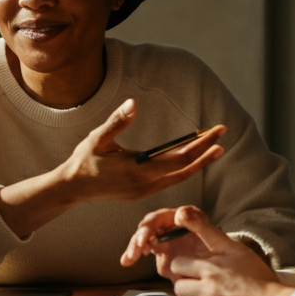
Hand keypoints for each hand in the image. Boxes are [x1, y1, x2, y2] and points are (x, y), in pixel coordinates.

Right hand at [0, 100, 224, 238]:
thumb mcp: (98, 138)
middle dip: (205, 151)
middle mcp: (146, 185)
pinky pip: (170, 181)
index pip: (179, 157)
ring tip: (215, 149)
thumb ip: (117, 121)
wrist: (72, 187)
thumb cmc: (84, 160)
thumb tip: (133, 103)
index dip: (200, 144)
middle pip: (184, 168)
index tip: (216, 131)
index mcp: (138, 171)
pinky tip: (191, 160)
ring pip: (179, 177)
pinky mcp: (141, 193)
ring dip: (198, 162)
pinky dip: (184, 169)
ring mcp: (144, 191)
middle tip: (222, 134)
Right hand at [120, 206, 217, 273]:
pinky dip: (133, 255)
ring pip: (142, 239)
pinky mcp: (160, 252)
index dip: (151, 225)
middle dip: (139, 238)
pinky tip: (127, 261)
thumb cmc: (217, 243)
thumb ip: (197, 221)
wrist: (220, 261)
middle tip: (137, 248)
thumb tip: (180, 213)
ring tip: (129, 258)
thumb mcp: (211, 230)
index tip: (148, 236)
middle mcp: (167, 225)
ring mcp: (162, 238)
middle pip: (147, 228)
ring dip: (134, 247)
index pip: (159, 217)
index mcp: (177, 217)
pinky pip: (143, 251)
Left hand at [124, 205, 288, 295]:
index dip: (184, 264)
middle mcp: (206, 287)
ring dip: (196, 295)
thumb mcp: (233, 246)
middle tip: (200, 278)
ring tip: (213, 290)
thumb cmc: (256, 274)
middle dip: (186, 282)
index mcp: (208, 267)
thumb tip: (179, 214)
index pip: (176, 265)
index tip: (193, 265)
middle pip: (178, 286)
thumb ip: (206, 231)